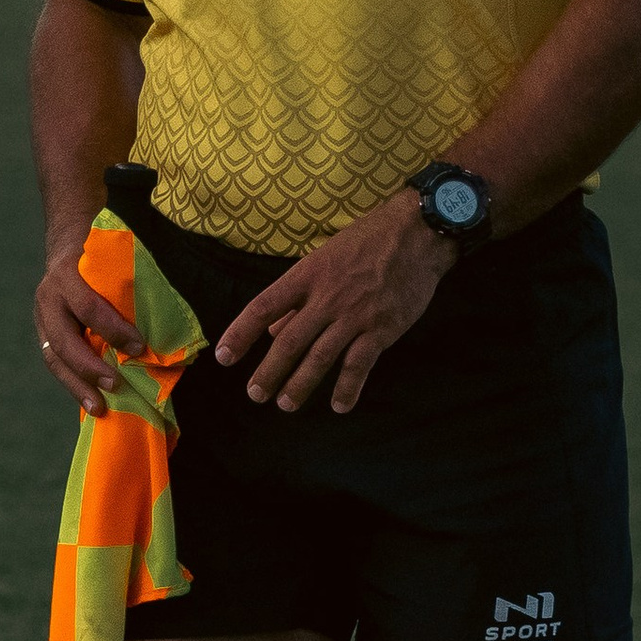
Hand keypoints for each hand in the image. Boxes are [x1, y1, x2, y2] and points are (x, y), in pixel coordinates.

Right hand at [35, 246, 141, 417]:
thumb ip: (126, 285)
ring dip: (76, 385)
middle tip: (115, 385)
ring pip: (53, 356)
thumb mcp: (111, 258)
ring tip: (98, 408)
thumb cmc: (100, 252)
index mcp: (67, 275)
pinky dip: (74, 382)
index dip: (113, 330)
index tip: (140, 347)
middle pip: (62, 340)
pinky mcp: (43, 332)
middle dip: (89, 367)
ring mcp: (41, 316)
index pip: (88, 307)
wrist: (67, 243)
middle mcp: (49, 297)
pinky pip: (55, 361)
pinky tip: (91, 400)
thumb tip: (165, 321)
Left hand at [214, 191, 455, 416]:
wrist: (416, 235)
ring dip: (301, 384)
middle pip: (289, 340)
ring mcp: (354, 315)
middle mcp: (325, 298)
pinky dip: (348, 388)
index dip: (241, 333)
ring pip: (321, 357)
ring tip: (286, 404)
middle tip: (255, 394)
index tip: (224, 356)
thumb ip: (299, 295)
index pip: (263, 307)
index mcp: (306, 276)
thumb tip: (275, 329)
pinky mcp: (381, 329)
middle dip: (269, 371)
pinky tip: (339, 405)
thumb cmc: (366, 242)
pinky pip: (359, 364)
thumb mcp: (324, 258)